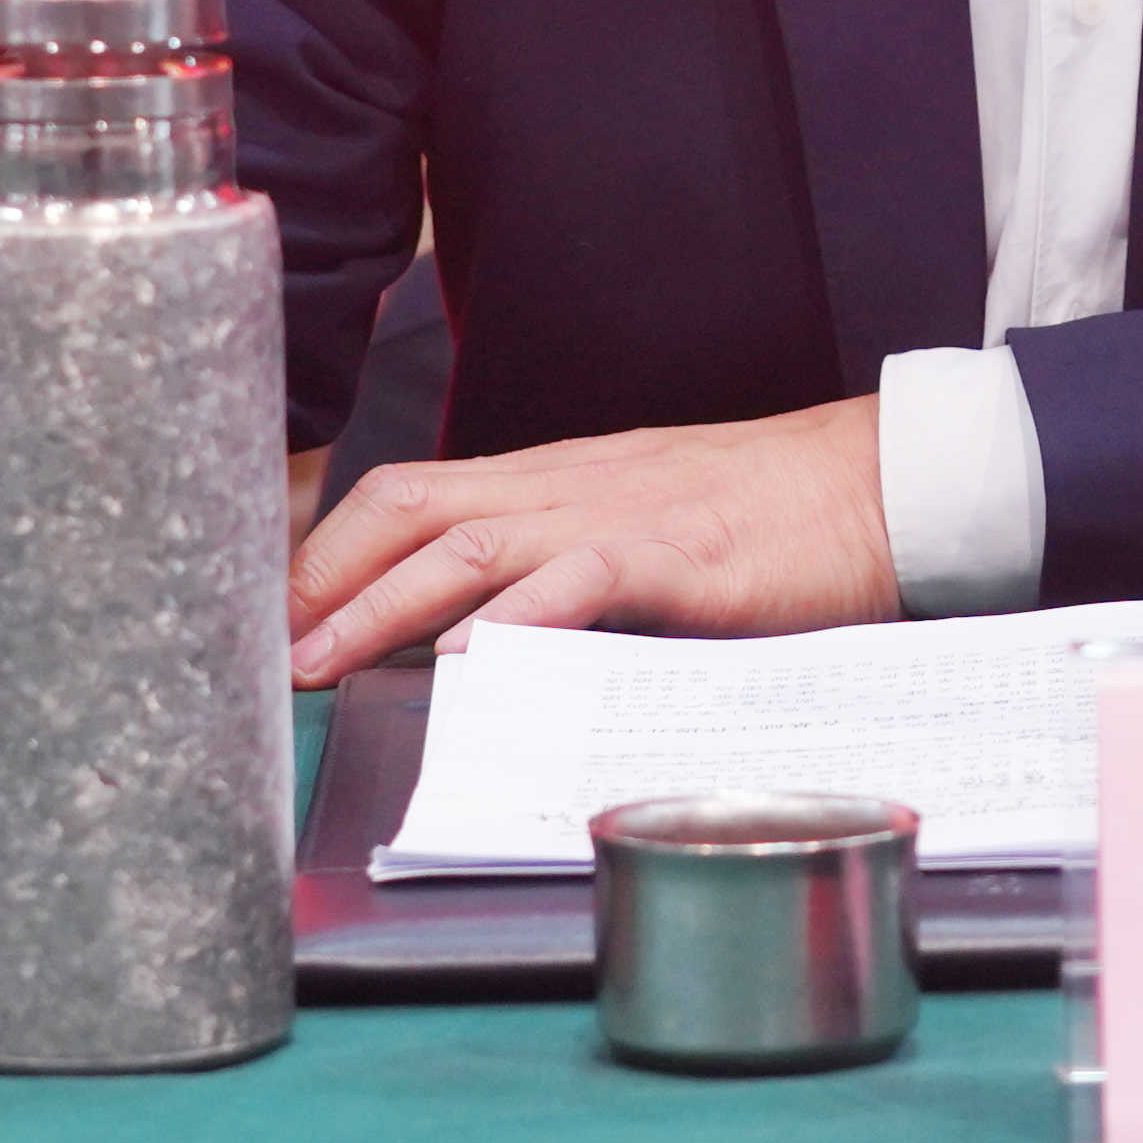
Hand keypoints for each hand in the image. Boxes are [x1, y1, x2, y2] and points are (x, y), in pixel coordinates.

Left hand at [285, 394, 898, 686]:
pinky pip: (580, 579)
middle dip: (322, 575)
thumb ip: (565, 568)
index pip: (412, 493)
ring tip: (322, 662)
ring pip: (467, 542)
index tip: (273, 609)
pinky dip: (518, 618)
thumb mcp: (644, 530)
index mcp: (556, 480)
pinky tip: (473, 662)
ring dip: (380, 606)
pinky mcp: (678, 556)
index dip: (331, 548)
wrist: (880, 486)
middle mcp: (568, 485)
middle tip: (263, 646)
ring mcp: (619, 515)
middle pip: (409, 506)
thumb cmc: (769, 520)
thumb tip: (479, 637)